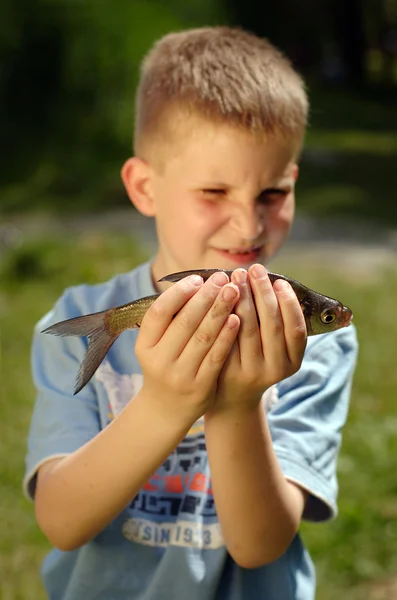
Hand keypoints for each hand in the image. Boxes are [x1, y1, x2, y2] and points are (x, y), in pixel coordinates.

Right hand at [135, 272, 240, 424]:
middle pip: (185, 322)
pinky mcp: (200, 387)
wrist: (167, 409)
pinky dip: (227, 336)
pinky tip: (237, 318)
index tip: (197, 278)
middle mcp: (159, 361)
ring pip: (203, 337)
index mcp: (145, 346)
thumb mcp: (157, 345)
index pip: (159, 312)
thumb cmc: (166, 365)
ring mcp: (180, 376)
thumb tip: (197, 282)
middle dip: (206, 297)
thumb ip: (171, 319)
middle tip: (222, 278)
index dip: (179, 293)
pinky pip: (216, 356)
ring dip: (220, 311)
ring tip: (234, 291)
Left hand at [213, 263, 306, 412]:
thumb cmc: (254, 360)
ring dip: (242, 298)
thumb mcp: (274, 349)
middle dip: (263, 293)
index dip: (289, 303)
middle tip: (254, 269)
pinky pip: (226, 337)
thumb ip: (276, 322)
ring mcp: (250, 372)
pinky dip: (224, 313)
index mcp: (292, 362)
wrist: (231, 397)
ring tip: (236, 276)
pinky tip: (219, 295)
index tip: (280, 280)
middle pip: (271, 325)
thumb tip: (271, 279)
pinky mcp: (227, 371)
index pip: (295, 329)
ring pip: (246, 329)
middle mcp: (274, 369)